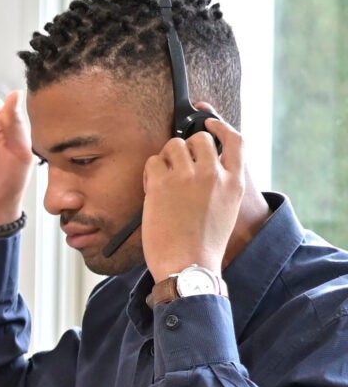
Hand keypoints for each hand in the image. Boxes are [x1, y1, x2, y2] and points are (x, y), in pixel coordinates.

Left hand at [141, 111, 247, 287]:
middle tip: (177, 165)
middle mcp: (214, 175)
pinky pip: (153, 162)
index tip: (209, 122)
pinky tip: (153, 190)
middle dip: (186, 147)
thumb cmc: (202, 243)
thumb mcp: (225, 208)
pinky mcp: (161, 184)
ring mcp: (187, 178)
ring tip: (164, 181)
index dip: (220, 126)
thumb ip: (219, 183)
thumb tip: (203, 164)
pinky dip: (150, 172)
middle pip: (199, 139)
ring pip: (173, 145)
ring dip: (166, 159)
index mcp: (235, 182)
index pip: (236, 140)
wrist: (188, 264)